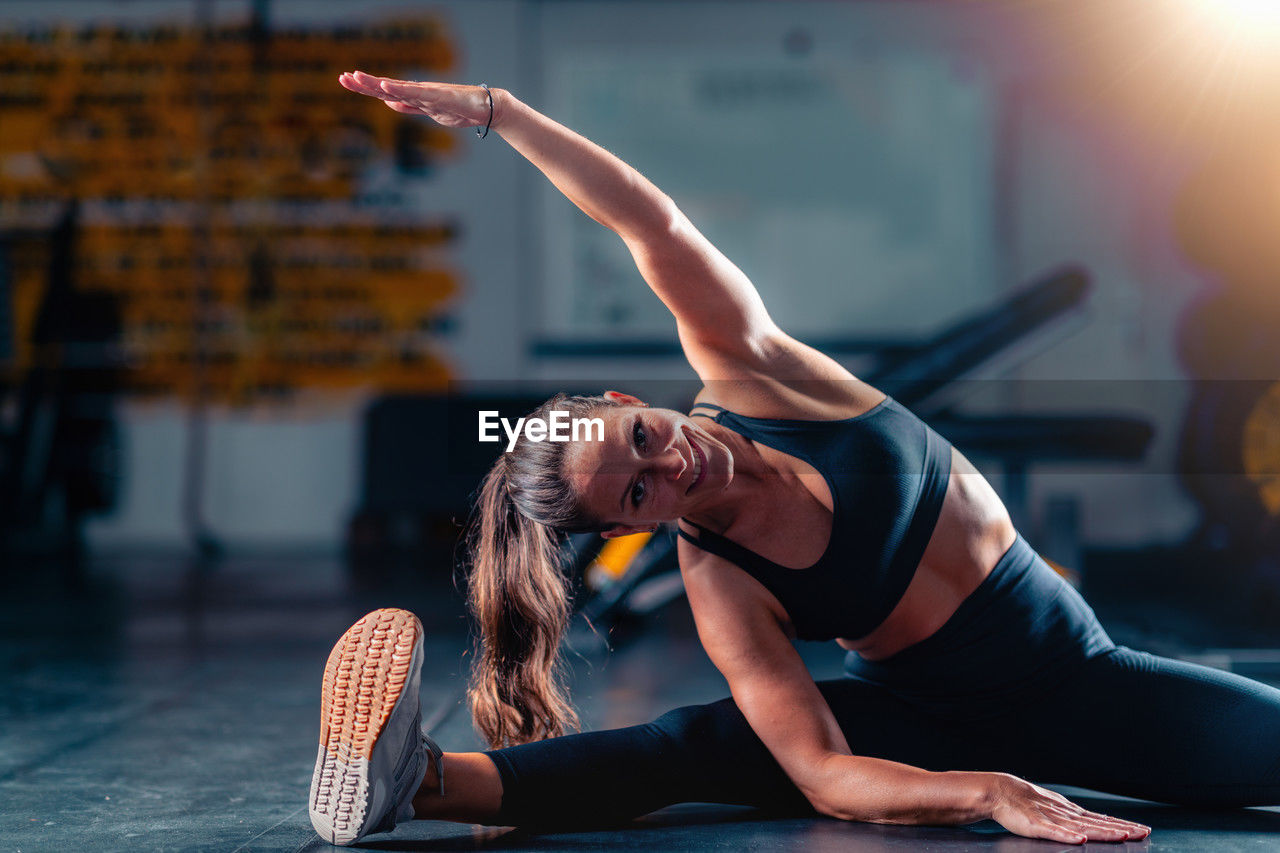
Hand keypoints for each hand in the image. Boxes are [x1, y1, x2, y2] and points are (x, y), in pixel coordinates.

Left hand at [338, 70, 496, 127]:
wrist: (483, 108)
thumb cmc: (459, 109)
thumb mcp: (427, 111)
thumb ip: (408, 107)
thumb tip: (389, 103)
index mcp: (412, 96)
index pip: (383, 90)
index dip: (364, 86)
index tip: (346, 80)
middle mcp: (416, 91)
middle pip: (385, 87)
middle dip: (363, 83)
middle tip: (342, 77)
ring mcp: (426, 93)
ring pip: (396, 87)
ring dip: (375, 83)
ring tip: (356, 77)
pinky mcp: (437, 97)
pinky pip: (415, 94)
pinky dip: (399, 90)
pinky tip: (386, 86)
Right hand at [986, 773, 1150, 843]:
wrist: (999, 792)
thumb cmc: (1024, 803)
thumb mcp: (1052, 810)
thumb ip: (1070, 820)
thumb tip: (1088, 829)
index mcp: (1070, 812)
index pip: (1101, 819)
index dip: (1121, 824)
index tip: (1141, 829)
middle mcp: (1065, 814)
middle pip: (1098, 823)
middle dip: (1122, 828)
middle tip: (1143, 832)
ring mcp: (1052, 819)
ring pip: (1082, 827)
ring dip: (1103, 832)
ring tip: (1123, 835)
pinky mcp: (1036, 825)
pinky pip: (1054, 832)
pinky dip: (1068, 835)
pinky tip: (1081, 839)